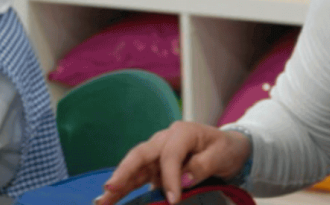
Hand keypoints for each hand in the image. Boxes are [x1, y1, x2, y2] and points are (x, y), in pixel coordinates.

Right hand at [95, 122, 250, 204]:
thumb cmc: (224, 148)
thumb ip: (202, 166)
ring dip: (117, 184)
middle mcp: (164, 140)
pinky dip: (123, 188)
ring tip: (102, 201)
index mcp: (181, 132)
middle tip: (111, 188)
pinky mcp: (154, 167)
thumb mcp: (221, 155)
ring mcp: (156, 153)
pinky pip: (137, 177)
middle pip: (140, 154)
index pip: (170, 156)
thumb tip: (183, 181)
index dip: (170, 179)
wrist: (227, 148)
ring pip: (133, 167)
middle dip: (124, 172)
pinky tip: (109, 199)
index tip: (174, 200)